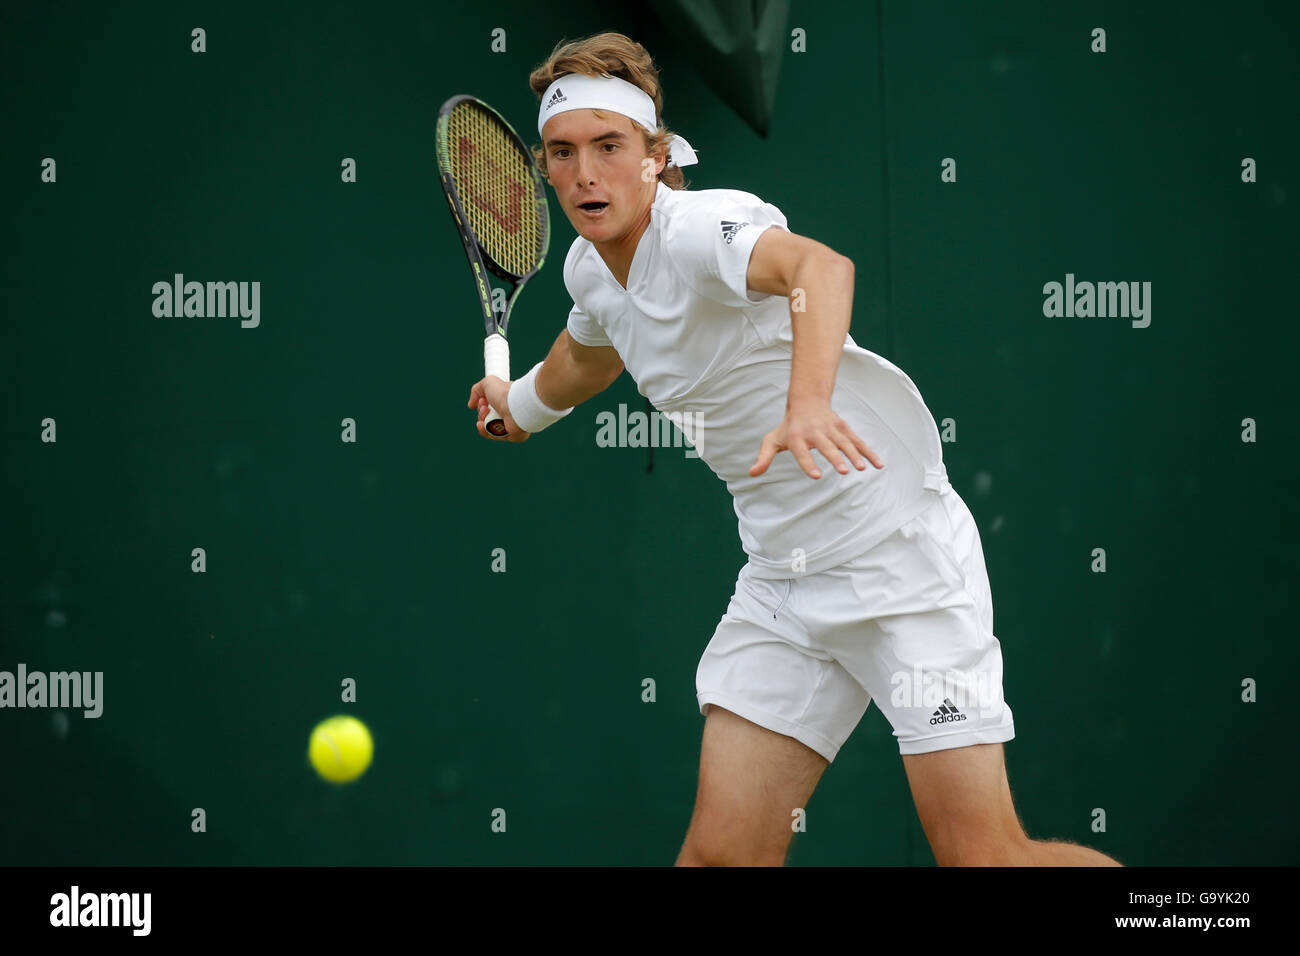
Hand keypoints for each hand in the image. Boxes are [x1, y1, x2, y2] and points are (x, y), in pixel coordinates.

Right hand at [466, 376, 529, 441]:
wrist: (515, 406)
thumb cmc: (505, 393)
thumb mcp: (488, 383)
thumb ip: (477, 390)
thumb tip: (471, 405)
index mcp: (506, 400)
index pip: (491, 405)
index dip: (482, 403)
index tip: (482, 399)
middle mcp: (509, 412)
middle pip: (488, 416)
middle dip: (481, 412)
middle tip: (485, 406)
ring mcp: (510, 424)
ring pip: (489, 426)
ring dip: (482, 420)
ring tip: (486, 413)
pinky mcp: (512, 435)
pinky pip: (494, 436)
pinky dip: (485, 431)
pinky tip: (481, 425)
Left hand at [750, 400, 882, 478]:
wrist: (806, 401)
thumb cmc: (787, 427)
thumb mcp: (772, 440)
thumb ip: (764, 458)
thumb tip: (752, 474)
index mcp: (797, 438)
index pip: (802, 452)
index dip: (808, 463)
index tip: (816, 476)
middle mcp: (815, 433)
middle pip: (827, 447)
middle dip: (836, 458)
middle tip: (844, 471)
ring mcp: (831, 429)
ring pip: (845, 443)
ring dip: (855, 455)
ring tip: (863, 469)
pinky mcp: (843, 428)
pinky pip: (857, 441)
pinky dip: (868, 452)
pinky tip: (878, 464)